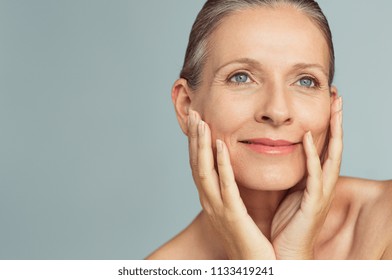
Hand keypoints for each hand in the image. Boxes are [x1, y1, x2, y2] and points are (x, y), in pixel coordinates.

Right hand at [187, 110, 274, 258]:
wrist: (254, 267)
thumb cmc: (247, 239)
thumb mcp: (233, 211)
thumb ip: (229, 191)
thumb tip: (228, 174)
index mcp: (210, 199)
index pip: (199, 166)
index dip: (195, 144)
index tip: (197, 122)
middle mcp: (209, 201)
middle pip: (196, 164)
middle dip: (194, 139)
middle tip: (193, 114)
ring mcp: (218, 208)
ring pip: (204, 171)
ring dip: (202, 145)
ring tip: (201, 122)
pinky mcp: (232, 215)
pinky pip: (226, 186)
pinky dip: (221, 164)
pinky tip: (220, 146)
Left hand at [270, 96, 342, 258]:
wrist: (286, 252)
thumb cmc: (288, 224)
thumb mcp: (291, 192)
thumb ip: (293, 173)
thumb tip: (284, 153)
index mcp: (317, 180)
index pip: (325, 146)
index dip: (329, 124)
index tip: (326, 102)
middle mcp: (324, 183)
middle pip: (335, 145)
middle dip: (337, 120)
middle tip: (337, 95)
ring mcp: (321, 192)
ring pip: (332, 156)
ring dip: (333, 131)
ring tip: (333, 107)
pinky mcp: (313, 202)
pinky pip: (314, 175)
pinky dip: (311, 156)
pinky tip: (306, 138)